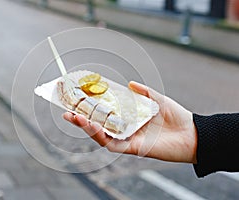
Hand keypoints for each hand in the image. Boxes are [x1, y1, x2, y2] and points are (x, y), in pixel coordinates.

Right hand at [63, 81, 196, 163]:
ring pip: (100, 135)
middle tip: (66, 110)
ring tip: (74, 117)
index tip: (77, 98)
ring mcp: (126, 138)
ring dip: (85, 126)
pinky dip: (100, 135)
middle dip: (80, 118)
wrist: (191, 133)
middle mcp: (124, 128)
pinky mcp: (131, 148)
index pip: (105, 112)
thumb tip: (130, 83)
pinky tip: (92, 126)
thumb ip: (144, 92)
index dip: (90, 106)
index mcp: (128, 117)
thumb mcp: (157, 99)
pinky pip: (111, 143)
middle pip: (97, 124)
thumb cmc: (176, 117)